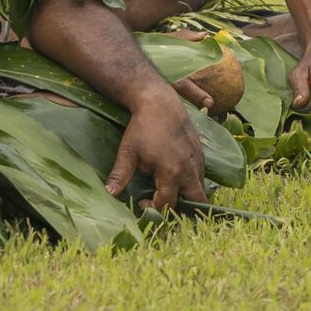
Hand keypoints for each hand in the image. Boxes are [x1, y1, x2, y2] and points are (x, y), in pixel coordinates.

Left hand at [107, 94, 210, 211]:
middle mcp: (190, 168)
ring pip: (201, 189)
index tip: (142, 202)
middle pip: (197, 202)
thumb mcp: (128, 152)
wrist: (160, 101)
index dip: (154, 209)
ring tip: (169, 191)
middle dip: (182, 209)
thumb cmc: (142, 127)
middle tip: (164, 204)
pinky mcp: (201, 152)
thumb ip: (120, 176)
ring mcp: (198, 160)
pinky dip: (192, 182)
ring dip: (188, 195)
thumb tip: (108, 194)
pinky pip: (202, 175)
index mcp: (171, 172)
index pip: (167, 204)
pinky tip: (176, 177)